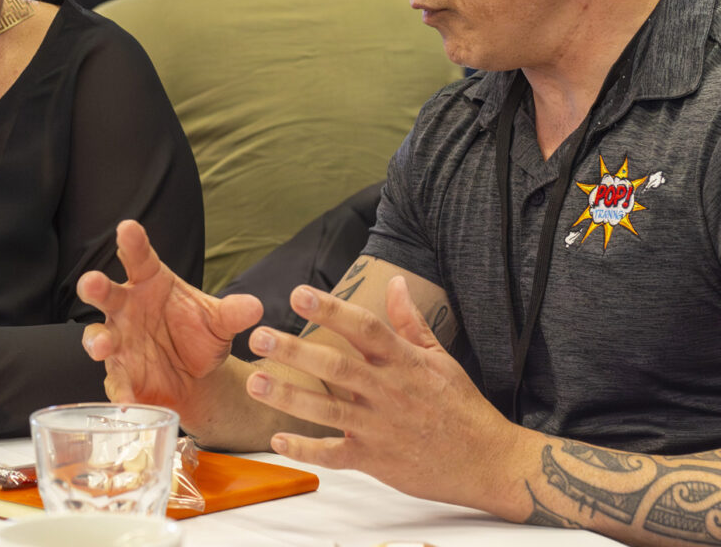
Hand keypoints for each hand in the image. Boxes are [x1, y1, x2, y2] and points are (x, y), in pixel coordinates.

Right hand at [78, 220, 262, 423]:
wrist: (197, 377)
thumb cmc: (199, 334)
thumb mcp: (219, 322)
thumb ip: (233, 313)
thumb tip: (255, 307)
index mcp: (150, 282)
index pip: (139, 257)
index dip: (132, 242)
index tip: (127, 228)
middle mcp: (128, 308)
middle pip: (106, 292)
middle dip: (95, 286)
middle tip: (92, 282)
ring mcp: (120, 341)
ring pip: (98, 336)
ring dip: (97, 341)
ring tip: (102, 347)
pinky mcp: (122, 375)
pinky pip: (115, 383)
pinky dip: (118, 392)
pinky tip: (125, 401)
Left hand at [243, 275, 530, 512]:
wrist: (488, 462)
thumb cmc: (462, 405)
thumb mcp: (440, 357)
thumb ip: (409, 320)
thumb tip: (395, 281)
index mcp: (403, 362)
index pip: (363, 328)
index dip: (331, 310)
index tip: (298, 294)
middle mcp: (388, 391)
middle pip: (336, 366)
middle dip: (295, 351)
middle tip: (259, 338)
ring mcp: (380, 427)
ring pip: (328, 410)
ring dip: (289, 397)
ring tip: (254, 383)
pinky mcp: (376, 461)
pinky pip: (336, 455)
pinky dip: (307, 450)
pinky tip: (278, 441)